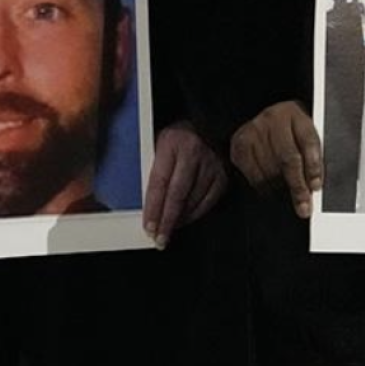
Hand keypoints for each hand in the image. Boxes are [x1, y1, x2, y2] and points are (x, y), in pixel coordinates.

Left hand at [143, 122, 227, 245]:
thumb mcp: (157, 145)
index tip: (148, 226)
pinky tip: (184, 220)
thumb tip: (141, 204)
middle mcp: (194, 152)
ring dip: (180, 220)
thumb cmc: (175, 140)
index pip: (160, 181)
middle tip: (159, 239)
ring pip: (193, 201)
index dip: (153, 207)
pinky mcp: (223, 175)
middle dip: (167, 220)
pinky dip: (195, 215)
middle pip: (178, 195)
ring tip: (168, 231)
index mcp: (172, 142)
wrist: (207, 126)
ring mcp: (211, 164)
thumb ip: (150, 169)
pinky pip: (208, 202)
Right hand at [228, 101, 321, 217]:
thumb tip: (315, 185)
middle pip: (288, 158)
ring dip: (281, 188)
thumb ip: (312, 155)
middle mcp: (274, 118)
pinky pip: (254, 175)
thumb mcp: (304, 134)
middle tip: (303, 206)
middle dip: (297, 186)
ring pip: (270, 170)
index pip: (308, 141)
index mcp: (296, 113)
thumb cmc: (289, 131)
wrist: (263, 121)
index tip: (316, 186)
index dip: (313, 166)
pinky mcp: (240, 144)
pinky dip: (264, 186)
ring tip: (286, 193)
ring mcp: (255, 130)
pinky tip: (270, 186)